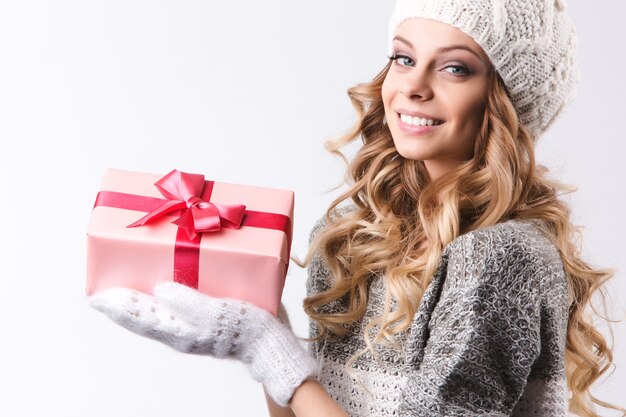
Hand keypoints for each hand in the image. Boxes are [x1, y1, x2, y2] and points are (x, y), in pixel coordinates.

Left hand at [89, 282, 317, 405]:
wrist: (271, 344)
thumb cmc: (247, 328)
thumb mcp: (218, 313)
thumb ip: (188, 301)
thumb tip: (159, 288)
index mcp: (180, 331)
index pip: (139, 317)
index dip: (117, 306)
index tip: (95, 296)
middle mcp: (181, 332)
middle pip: (143, 318)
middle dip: (122, 304)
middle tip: (101, 291)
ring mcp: (193, 329)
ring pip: (155, 316)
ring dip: (138, 303)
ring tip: (123, 291)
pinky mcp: (205, 321)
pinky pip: (172, 312)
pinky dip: (159, 301)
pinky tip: (161, 291)